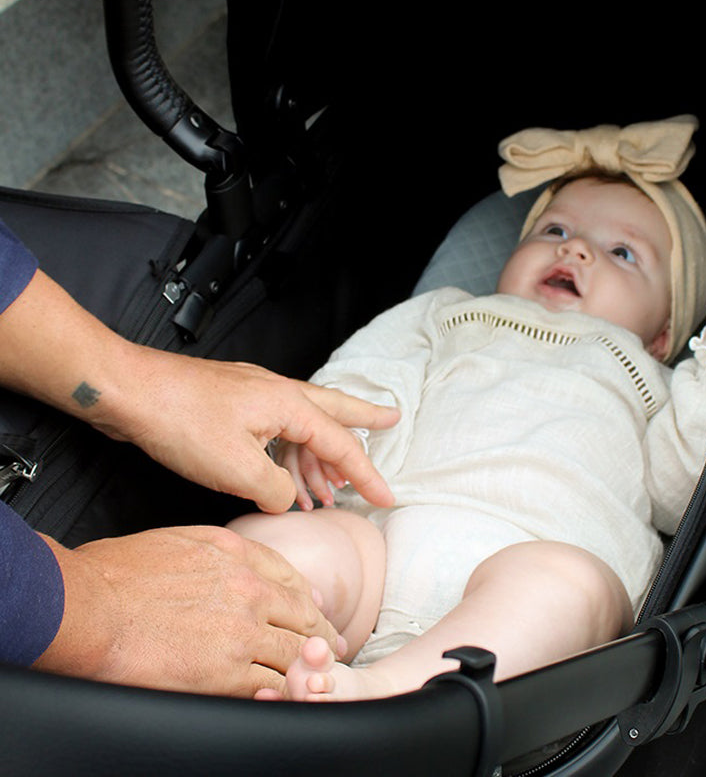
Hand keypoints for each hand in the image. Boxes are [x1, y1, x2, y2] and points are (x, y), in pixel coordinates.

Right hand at [35, 525, 346, 696]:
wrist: (87, 606)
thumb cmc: (115, 574)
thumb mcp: (179, 538)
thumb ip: (217, 550)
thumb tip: (237, 562)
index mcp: (237, 554)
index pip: (290, 577)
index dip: (308, 597)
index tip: (315, 609)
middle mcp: (248, 589)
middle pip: (302, 615)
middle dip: (319, 632)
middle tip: (332, 647)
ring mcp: (241, 632)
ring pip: (294, 650)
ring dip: (307, 664)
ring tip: (316, 676)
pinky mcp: (226, 673)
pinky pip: (270, 684)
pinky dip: (282, 690)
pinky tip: (286, 695)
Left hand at [97, 347, 398, 513]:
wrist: (129, 391)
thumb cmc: (179, 421)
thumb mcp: (236, 469)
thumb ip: (275, 489)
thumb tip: (286, 497)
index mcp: (288, 404)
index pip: (340, 444)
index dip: (366, 474)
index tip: (385, 497)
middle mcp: (278, 392)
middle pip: (335, 408)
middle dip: (365, 419)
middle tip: (392, 420)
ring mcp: (254, 395)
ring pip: (301, 424)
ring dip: (317, 457)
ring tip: (327, 490)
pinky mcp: (231, 404)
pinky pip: (274, 430)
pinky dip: (286, 455)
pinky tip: (281, 480)